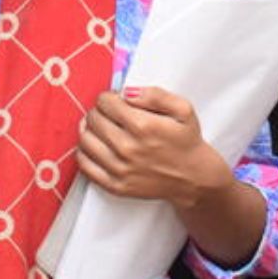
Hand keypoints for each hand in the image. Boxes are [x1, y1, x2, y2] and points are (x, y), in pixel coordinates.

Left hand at [77, 87, 234, 209]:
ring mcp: (120, 169)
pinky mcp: (115, 186)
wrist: (193, 178)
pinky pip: (85, 165)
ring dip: (89, 129)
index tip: (116, 101)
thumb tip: (126, 92)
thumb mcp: (183, 109)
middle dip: (99, 111)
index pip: (106, 102)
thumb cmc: (186, 142)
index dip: (109, 97)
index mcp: (143, 126)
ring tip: (101, 128)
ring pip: (85, 140)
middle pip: (93, 119)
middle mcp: (128, 148)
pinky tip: (96, 146)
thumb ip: (155, 95)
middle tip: (109, 113)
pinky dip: (84, 152)